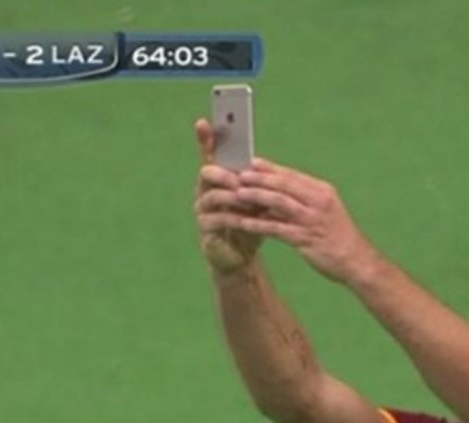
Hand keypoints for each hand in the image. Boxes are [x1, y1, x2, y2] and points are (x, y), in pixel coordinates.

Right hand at [192, 118, 262, 273]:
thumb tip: (267, 167)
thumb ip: (259, 184)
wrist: (243, 255)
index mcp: (218, 179)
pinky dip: (233, 218)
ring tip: (249, 201)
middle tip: (241, 178)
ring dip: (233, 197)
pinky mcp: (205, 230)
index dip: (205, 139)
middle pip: (207, 172)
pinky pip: (216, 219)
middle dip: (226, 173)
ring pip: (213, 195)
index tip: (203, 121)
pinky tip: (247, 220)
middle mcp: (205, 190)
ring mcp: (202, 210)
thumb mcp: (259, 200)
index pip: (209, 154)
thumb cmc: (251, 223)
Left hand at [202, 159, 381, 284]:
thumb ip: (306, 200)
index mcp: (322, 192)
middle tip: (239, 174)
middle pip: (284, 184)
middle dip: (260, 178)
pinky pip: (277, 229)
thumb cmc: (339, 236)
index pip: (293, 175)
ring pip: (279, 203)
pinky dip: (258, 225)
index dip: (271, 168)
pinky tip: (243, 223)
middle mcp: (318, 202)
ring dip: (257, 197)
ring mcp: (312, 220)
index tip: (252, 162)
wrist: (357, 261)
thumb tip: (280, 191)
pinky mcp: (306, 238)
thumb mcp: (326, 211)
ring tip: (237, 194)